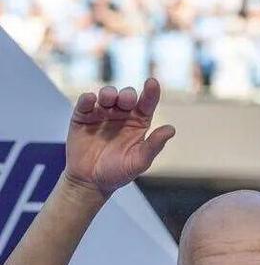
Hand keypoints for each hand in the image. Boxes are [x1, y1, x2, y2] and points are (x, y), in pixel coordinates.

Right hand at [63, 78, 174, 197]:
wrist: (90, 182)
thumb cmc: (118, 173)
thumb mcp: (138, 161)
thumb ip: (154, 145)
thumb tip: (171, 129)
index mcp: (138, 124)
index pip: (146, 104)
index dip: (151, 92)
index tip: (153, 82)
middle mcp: (121, 115)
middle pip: (126, 96)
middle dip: (127, 95)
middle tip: (126, 100)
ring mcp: (102, 113)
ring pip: (107, 94)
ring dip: (108, 93)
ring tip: (108, 99)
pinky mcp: (83, 116)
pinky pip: (85, 102)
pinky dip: (88, 98)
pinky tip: (91, 100)